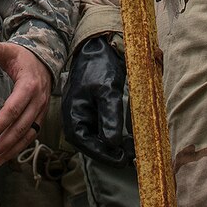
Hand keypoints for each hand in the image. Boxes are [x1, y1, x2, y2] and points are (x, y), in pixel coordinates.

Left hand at [0, 35, 52, 165]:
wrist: (44, 61)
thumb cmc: (23, 57)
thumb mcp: (10, 50)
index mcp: (29, 86)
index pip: (14, 108)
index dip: (1, 123)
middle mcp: (37, 101)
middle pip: (21, 126)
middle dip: (4, 142)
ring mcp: (40, 111)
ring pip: (27, 134)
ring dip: (12, 149)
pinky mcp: (40, 117)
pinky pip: (31, 135)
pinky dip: (19, 147)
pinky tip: (7, 156)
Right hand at [61, 34, 131, 165]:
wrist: (99, 46)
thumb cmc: (100, 66)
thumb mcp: (108, 91)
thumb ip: (110, 117)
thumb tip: (112, 143)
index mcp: (73, 114)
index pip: (86, 144)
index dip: (104, 155)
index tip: (122, 160)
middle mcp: (77, 117)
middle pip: (92, 143)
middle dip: (111, 152)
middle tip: (131, 157)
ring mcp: (86, 113)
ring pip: (99, 136)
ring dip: (115, 144)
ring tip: (134, 148)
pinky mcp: (95, 109)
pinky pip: (104, 127)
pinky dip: (115, 133)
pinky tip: (129, 136)